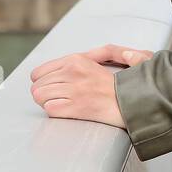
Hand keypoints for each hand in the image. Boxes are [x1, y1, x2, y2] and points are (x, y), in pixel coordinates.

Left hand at [30, 44, 153, 130]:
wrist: (134, 98)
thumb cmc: (117, 82)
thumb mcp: (97, 60)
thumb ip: (74, 62)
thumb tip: (52, 69)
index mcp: (75, 60)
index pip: (38, 72)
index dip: (42, 82)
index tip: (52, 88)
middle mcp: (72, 72)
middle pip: (37, 86)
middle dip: (44, 94)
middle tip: (58, 98)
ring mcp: (74, 90)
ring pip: (40, 97)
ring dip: (48, 103)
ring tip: (61, 104)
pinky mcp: (77, 107)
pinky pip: (50, 109)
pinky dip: (56, 111)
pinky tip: (67, 110)